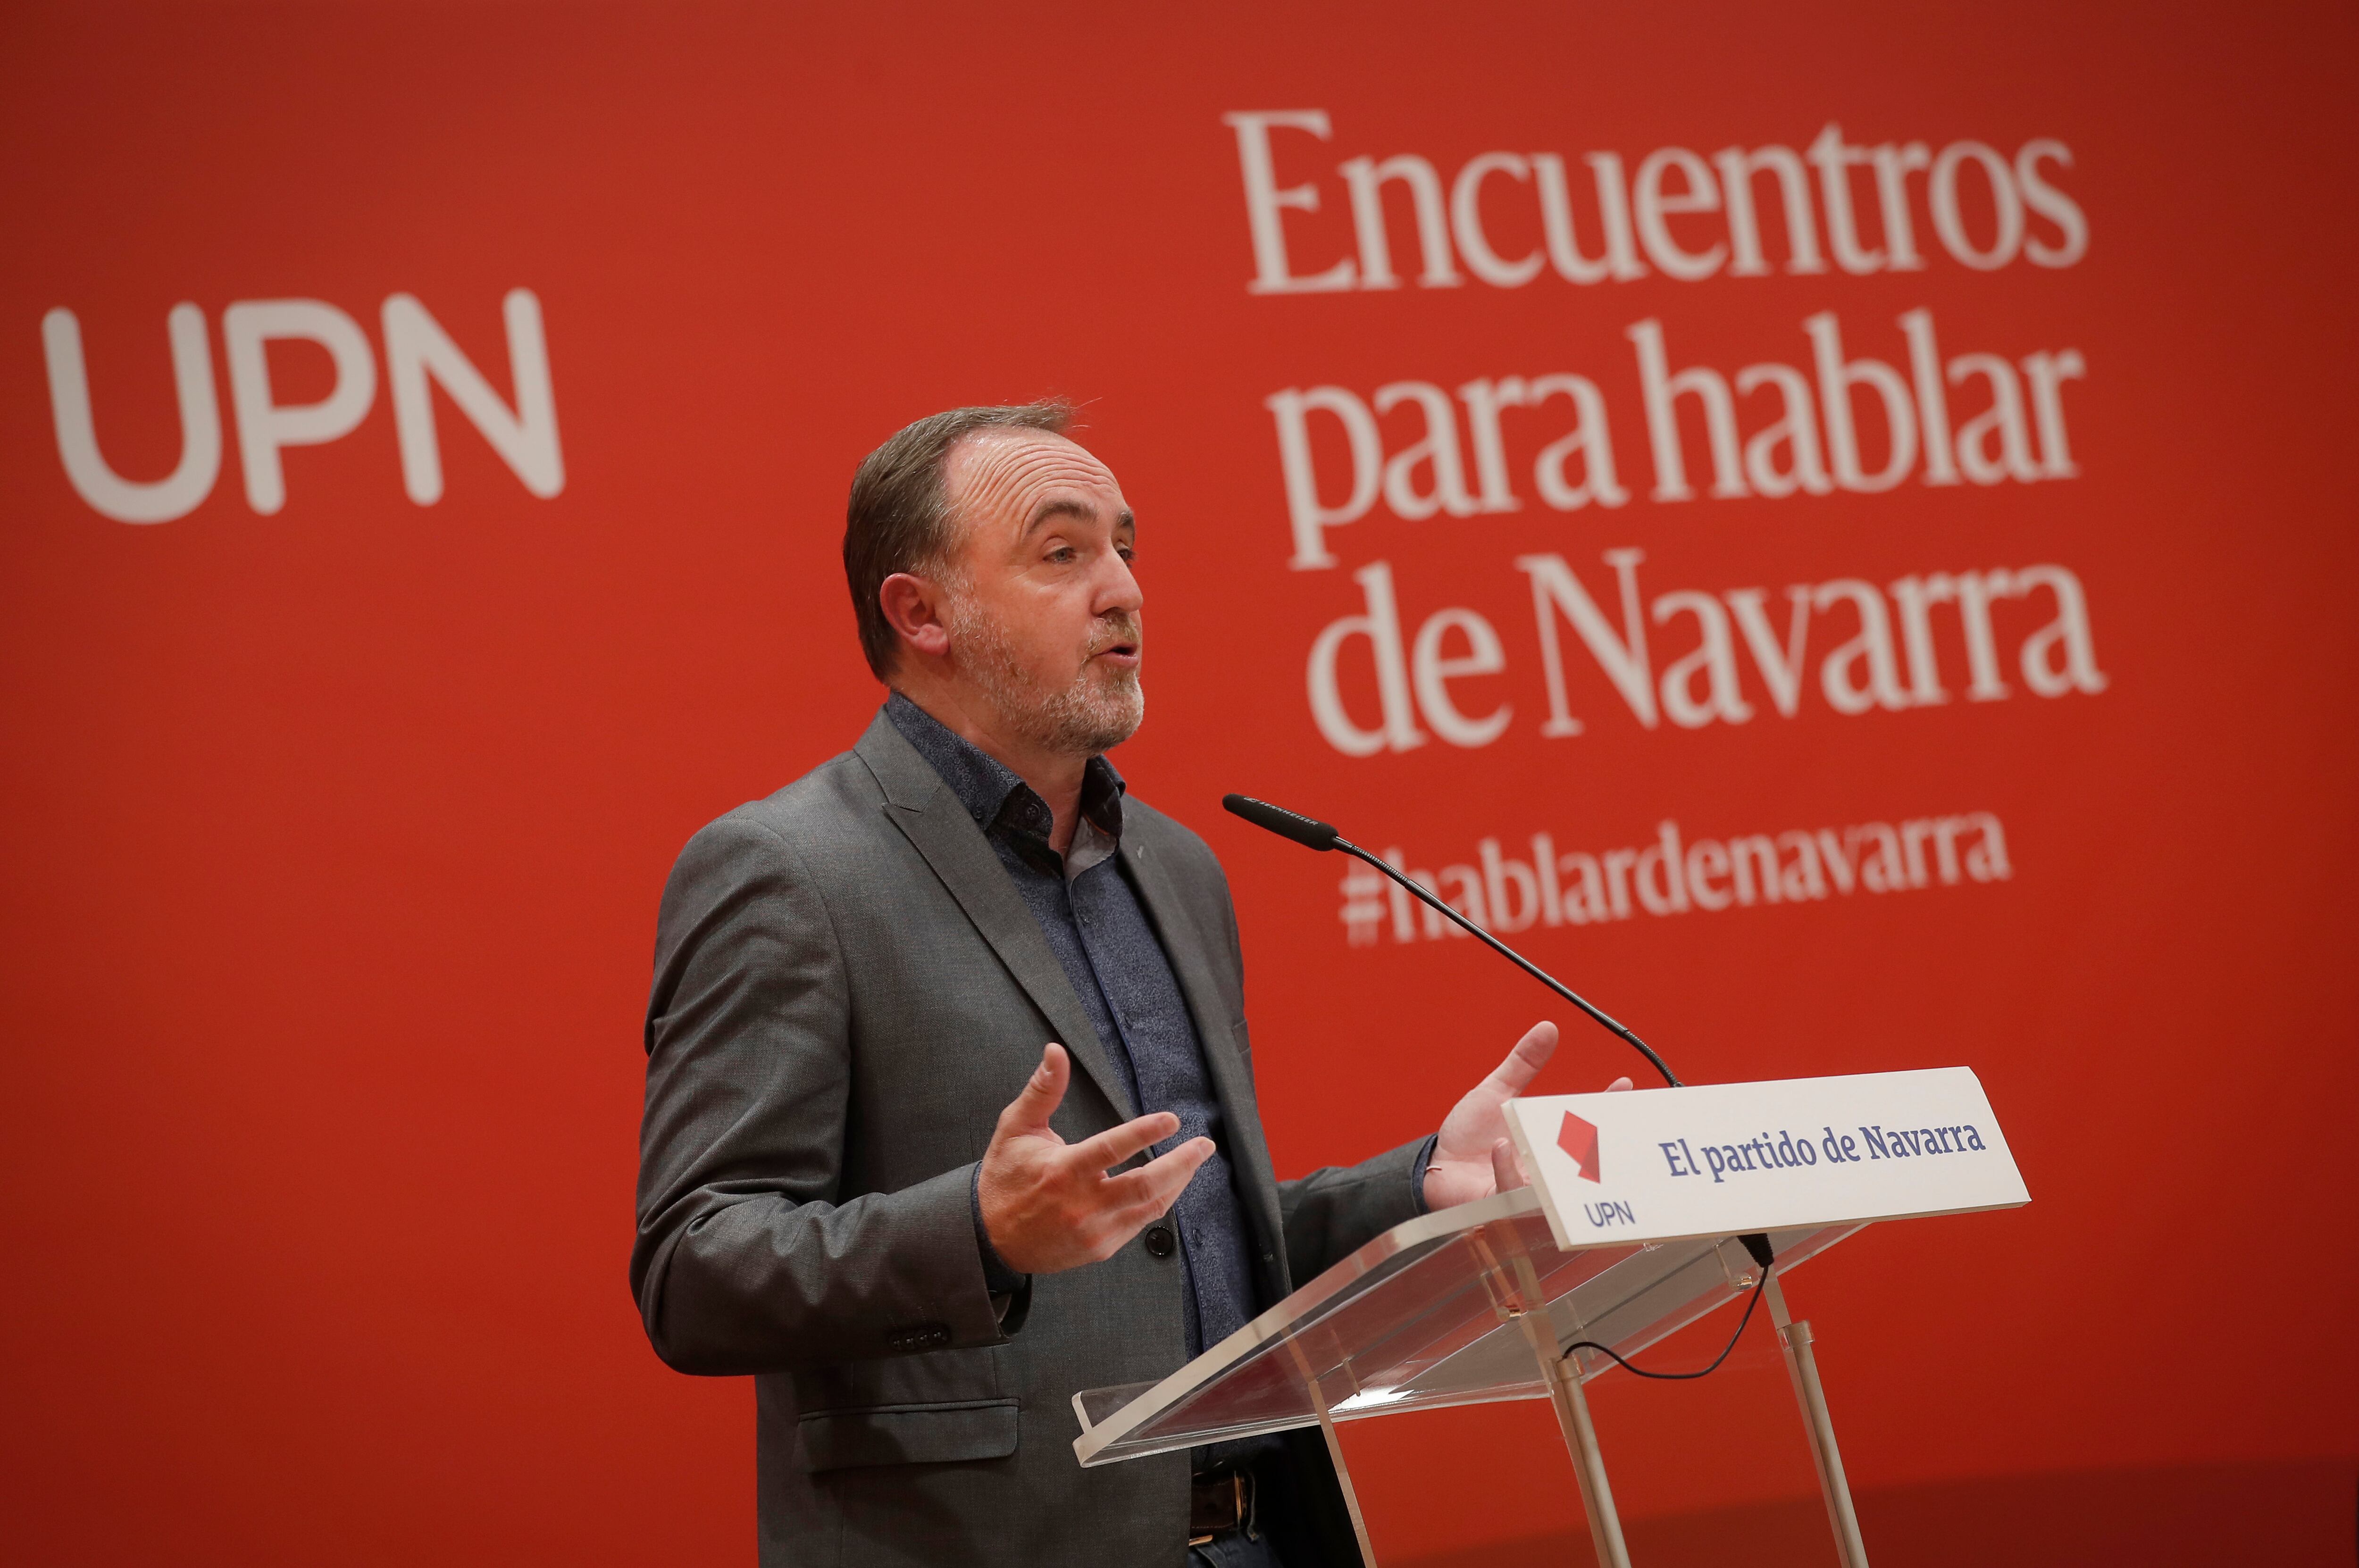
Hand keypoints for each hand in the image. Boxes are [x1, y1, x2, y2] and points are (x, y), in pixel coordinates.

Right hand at [978, 1043, 1213, 1273]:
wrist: (990, 1238)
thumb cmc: (1004, 1178)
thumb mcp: (1016, 1128)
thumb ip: (1042, 1090)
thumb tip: (1056, 1052)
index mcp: (1063, 1171)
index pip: (1112, 1149)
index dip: (1144, 1133)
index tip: (1171, 1120)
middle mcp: (1082, 1204)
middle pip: (1145, 1185)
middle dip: (1181, 1163)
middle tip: (1203, 1145)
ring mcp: (1094, 1230)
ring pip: (1150, 1207)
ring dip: (1178, 1182)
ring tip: (1194, 1161)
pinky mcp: (1100, 1247)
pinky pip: (1141, 1225)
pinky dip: (1159, 1203)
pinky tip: (1170, 1187)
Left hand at [1422, 1021, 1633, 1208]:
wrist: (1436, 1167)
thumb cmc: (1468, 1135)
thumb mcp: (1497, 1091)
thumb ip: (1523, 1063)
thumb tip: (1547, 1029)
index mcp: (1548, 1140)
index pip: (1587, 1126)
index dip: (1608, 1109)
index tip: (1624, 1086)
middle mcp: (1545, 1168)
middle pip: (1582, 1161)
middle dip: (1598, 1144)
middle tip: (1604, 1126)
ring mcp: (1528, 1189)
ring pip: (1556, 1184)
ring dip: (1556, 1160)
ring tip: (1544, 1134)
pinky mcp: (1505, 1205)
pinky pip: (1515, 1192)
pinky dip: (1508, 1169)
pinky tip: (1500, 1147)